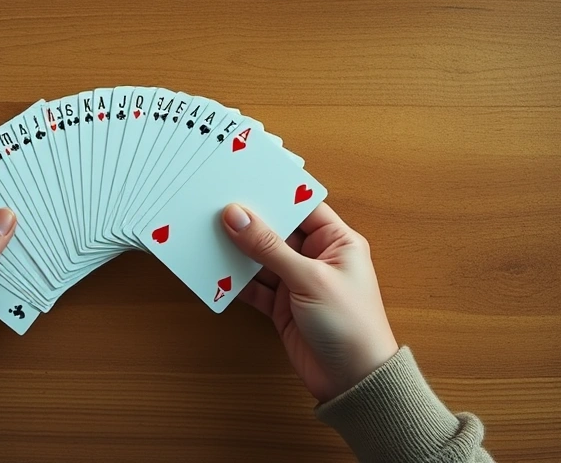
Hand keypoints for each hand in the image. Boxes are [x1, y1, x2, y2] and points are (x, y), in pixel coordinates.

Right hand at [222, 202, 397, 402]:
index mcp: (337, 241)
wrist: (353, 381)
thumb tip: (237, 216)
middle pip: (276, 231)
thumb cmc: (351, 325)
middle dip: (248, 222)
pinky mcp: (282, 306)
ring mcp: (297, 282)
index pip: (302, 206)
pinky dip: (235, 281)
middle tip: (215, 207)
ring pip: (260, 258)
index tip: (242, 180)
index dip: (274, 193)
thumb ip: (269, 247)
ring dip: (237, 251)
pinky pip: (253, 285)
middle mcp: (316, 257)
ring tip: (207, 236)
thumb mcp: (309, 279)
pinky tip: (215, 272)